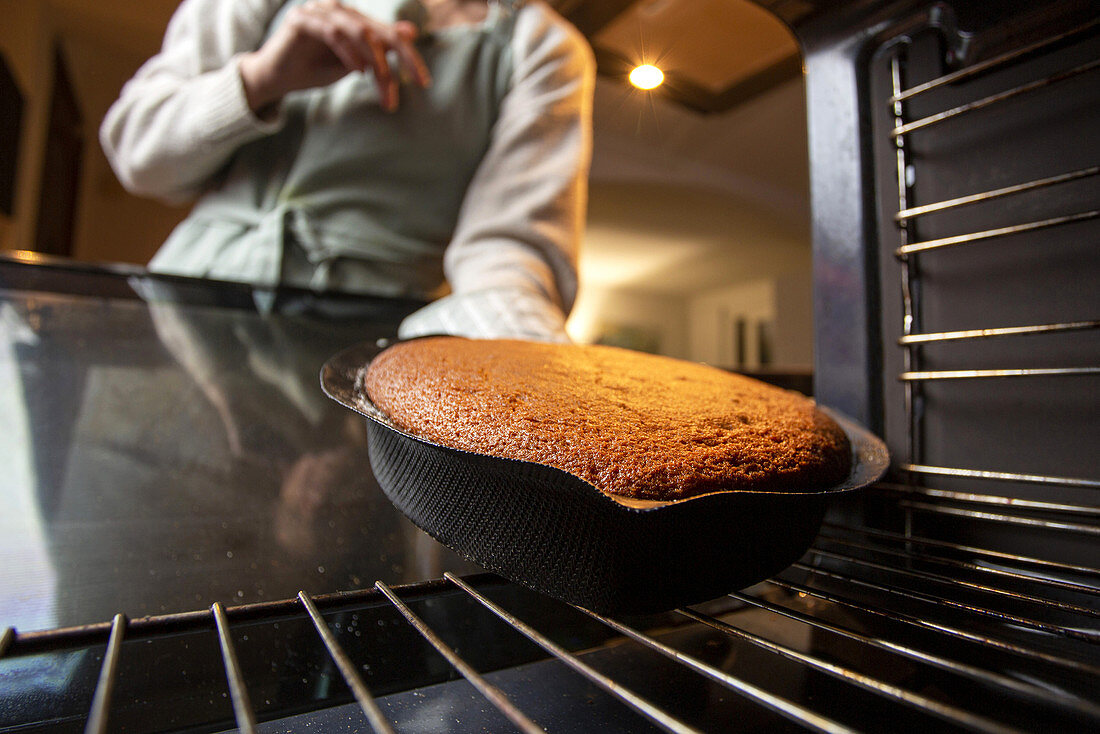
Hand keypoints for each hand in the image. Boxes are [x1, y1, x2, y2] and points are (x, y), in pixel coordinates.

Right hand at [238, 0, 430, 115]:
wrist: (275, 78)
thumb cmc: (314, 70)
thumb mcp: (354, 63)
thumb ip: (379, 49)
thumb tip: (411, 31)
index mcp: (352, 20)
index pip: (388, 35)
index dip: (409, 56)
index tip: (424, 82)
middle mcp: (338, 10)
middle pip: (378, 32)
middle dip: (397, 60)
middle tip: (411, 84)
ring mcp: (319, 11)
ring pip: (358, 31)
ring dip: (375, 60)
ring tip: (382, 80)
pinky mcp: (301, 20)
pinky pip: (333, 34)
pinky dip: (349, 53)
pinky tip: (358, 70)